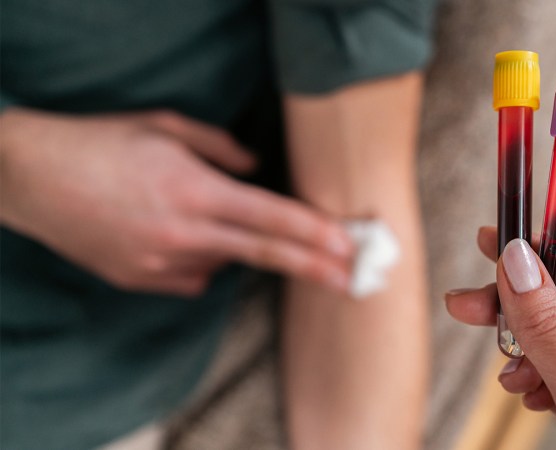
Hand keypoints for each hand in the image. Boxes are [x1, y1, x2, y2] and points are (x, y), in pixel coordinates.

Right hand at [0, 108, 352, 295]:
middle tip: (350, 282)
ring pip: (221, 262)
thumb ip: (221, 149)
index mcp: (194, 191)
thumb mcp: (166, 127)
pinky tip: (171, 233)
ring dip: (230, 245)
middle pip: (262, 254)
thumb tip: (255, 169)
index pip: (270, 218)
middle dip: (312, 267)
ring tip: (188, 211)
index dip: (313, 234)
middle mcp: (182, 234)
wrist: (29, 178)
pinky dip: (197, 258)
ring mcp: (159, 264)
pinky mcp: (139, 281)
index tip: (345, 245)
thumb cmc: (100, 143)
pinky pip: (189, 277)